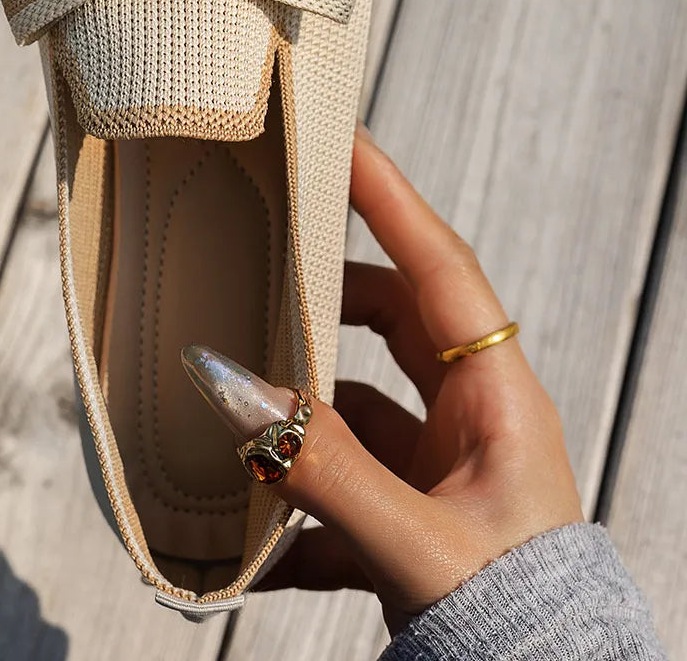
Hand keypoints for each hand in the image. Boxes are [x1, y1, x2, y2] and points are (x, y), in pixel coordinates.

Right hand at [258, 124, 582, 628]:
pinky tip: (250, 541)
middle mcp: (471, 419)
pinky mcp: (410, 513)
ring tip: (235, 418)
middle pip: (388, 319)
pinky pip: (339, 478)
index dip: (388, 195)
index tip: (339, 136)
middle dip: (322, 295)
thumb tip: (230, 387)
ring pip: (353, 399)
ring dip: (296, 412)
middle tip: (260, 262)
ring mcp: (440, 466)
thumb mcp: (417, 542)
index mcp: (499, 400)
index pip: (439, 264)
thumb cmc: (517, 628)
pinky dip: (293, 501)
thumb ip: (320, 467)